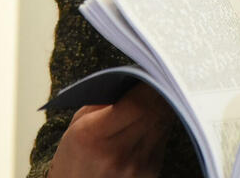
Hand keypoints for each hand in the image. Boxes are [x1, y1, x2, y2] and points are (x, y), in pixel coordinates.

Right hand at [48, 83, 174, 177]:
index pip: (136, 104)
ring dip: (164, 107)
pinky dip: (161, 125)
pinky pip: (162, 141)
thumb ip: (104, 101)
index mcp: (93, 136)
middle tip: (162, 77)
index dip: (149, 86)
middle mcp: (116, 154)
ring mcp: (135, 168)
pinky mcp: (149, 174)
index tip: (152, 73)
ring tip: (161, 93)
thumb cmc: (75, 155)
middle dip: (160, 92)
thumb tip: (135, 79)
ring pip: (162, 126)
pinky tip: (154, 118)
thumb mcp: (78, 123)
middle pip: (154, 114)